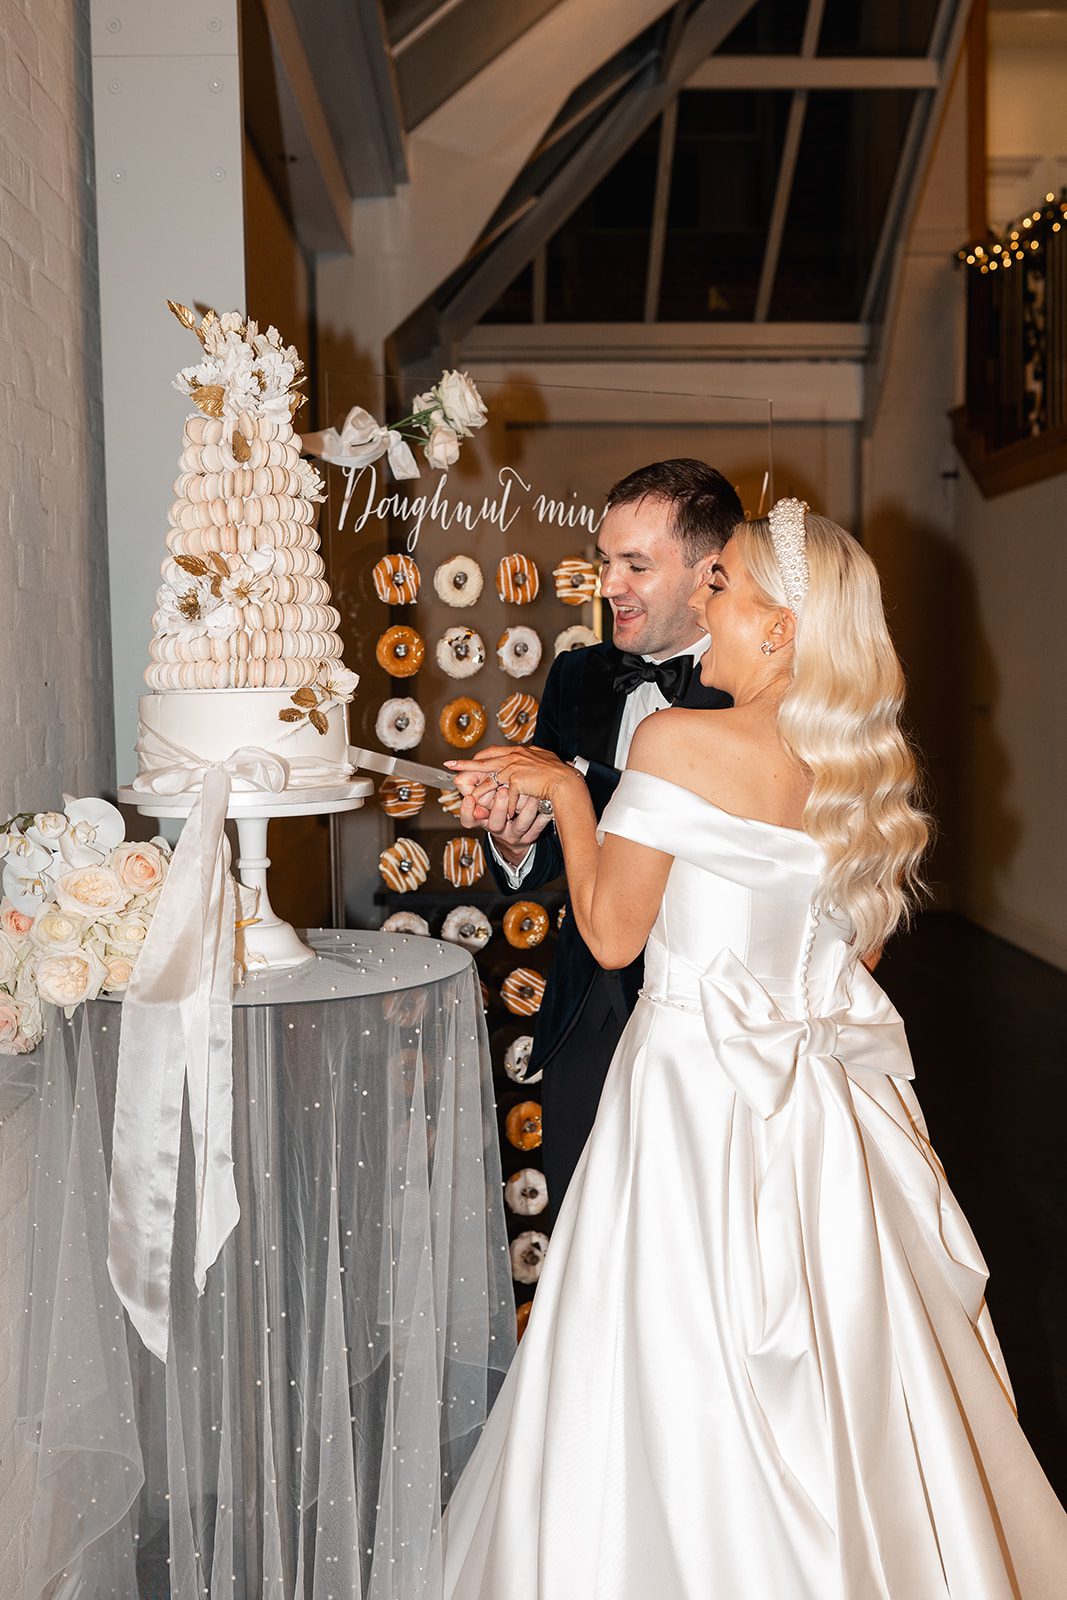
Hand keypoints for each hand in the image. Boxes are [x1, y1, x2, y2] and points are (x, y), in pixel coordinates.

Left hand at [447, 745, 575, 804]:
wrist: (567, 780)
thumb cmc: (558, 772)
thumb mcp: (541, 760)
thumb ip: (529, 759)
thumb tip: (525, 758)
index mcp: (517, 752)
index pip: (492, 752)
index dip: (479, 757)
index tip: (468, 760)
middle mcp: (513, 757)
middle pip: (483, 761)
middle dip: (465, 765)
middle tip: (451, 766)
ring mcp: (514, 768)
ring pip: (490, 781)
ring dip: (481, 792)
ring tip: (472, 798)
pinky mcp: (516, 780)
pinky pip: (505, 795)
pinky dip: (504, 805)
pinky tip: (503, 812)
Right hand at [458, 782, 552, 861]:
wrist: (515, 835)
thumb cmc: (496, 810)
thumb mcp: (482, 800)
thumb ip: (471, 786)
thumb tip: (459, 777)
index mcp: (482, 821)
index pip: (468, 820)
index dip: (467, 811)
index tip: (469, 798)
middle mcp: (497, 828)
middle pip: (495, 823)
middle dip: (498, 807)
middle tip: (502, 791)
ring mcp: (515, 834)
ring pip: (521, 824)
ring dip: (527, 808)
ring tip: (532, 793)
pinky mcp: (530, 836)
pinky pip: (538, 828)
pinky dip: (543, 816)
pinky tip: (546, 806)